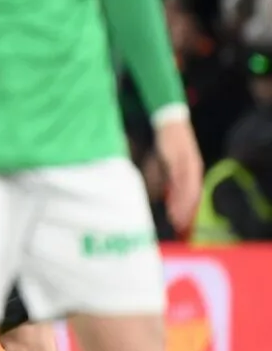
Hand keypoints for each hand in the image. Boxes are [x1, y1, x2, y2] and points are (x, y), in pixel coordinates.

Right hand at [155, 116, 203, 233]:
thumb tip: (157, 196)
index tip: (178, 222)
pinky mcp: (185, 162)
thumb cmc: (164, 145)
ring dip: (184, 207)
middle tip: (180, 226)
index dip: (183, 208)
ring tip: (178, 220)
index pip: (189, 194)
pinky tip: (177, 202)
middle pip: (192, 196)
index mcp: (188, 172)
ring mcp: (190, 167)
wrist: (168, 124)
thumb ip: (161, 181)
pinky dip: (181, 195)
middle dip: (185, 212)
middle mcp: (192, 171)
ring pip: (190, 191)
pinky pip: (184, 182)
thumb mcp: (160, 165)